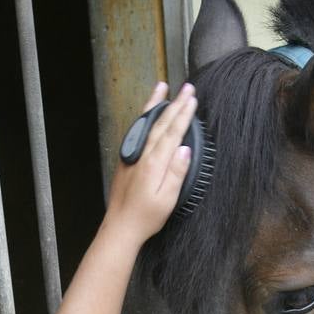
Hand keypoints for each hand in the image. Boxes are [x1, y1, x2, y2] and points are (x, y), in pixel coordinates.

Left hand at [104, 82, 196, 243]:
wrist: (120, 226)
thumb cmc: (146, 217)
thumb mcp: (167, 199)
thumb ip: (176, 172)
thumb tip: (185, 149)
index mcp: (154, 164)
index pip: (172, 133)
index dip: (183, 115)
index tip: (192, 99)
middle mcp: (142, 155)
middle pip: (160, 123)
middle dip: (174, 104)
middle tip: (187, 88)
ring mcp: (132, 155)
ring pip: (145, 124)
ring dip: (155, 104)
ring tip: (162, 87)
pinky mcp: (127, 160)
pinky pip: (138, 131)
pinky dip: (144, 118)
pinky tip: (148, 112)